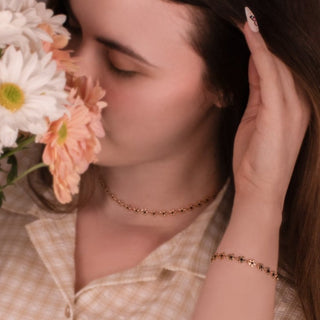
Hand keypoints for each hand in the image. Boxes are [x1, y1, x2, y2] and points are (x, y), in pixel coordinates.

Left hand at [233, 22, 309, 212]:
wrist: (260, 189)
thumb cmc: (255, 158)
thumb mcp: (255, 118)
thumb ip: (258, 90)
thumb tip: (255, 62)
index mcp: (292, 104)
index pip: (279, 65)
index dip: (265, 43)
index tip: (251, 23)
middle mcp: (298, 101)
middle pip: (282, 58)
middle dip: (266, 35)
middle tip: (249, 13)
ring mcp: (292, 106)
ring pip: (277, 61)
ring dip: (262, 37)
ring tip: (248, 15)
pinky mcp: (278, 112)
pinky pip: (267, 74)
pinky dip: (259, 51)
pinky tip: (250, 32)